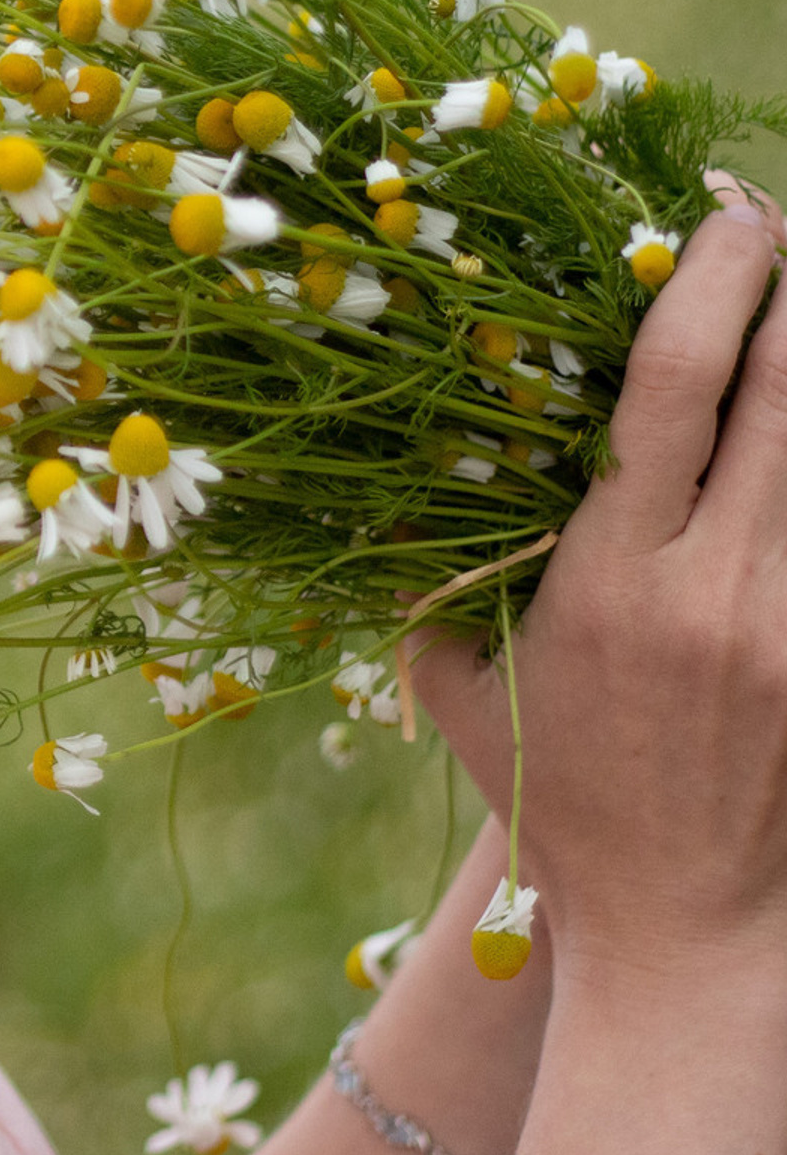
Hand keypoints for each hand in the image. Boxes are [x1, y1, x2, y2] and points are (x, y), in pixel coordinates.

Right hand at [410, 190, 786, 983]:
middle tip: (773, 228)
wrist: (683, 936)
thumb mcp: (467, 702)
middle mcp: (717, 589)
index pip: (672, 392)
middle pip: (783, 398)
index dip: (706, 285)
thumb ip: (436, 602)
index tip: (721, 218)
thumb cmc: (559, 810)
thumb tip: (404, 519)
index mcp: (609, 582)